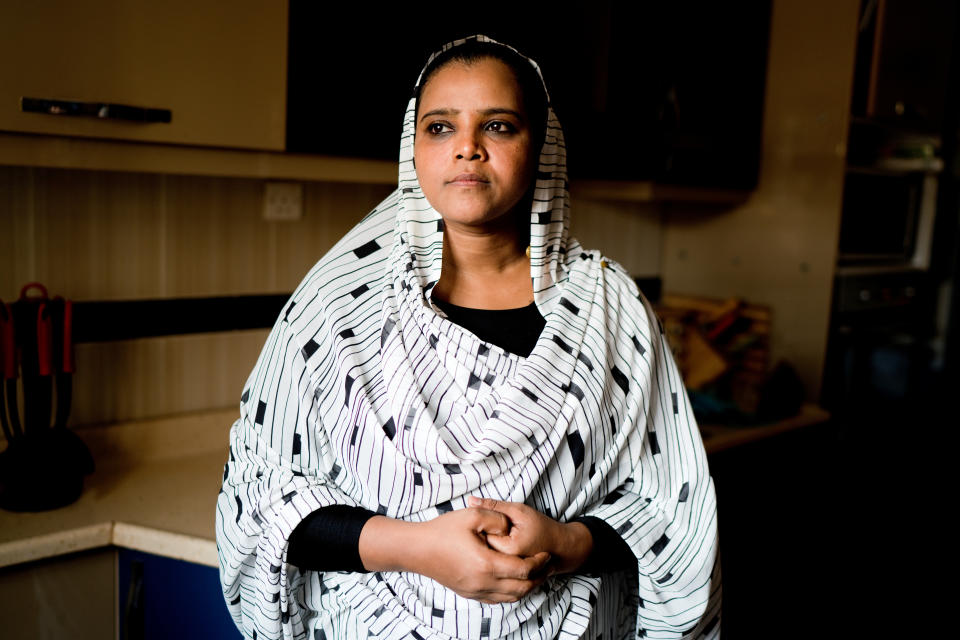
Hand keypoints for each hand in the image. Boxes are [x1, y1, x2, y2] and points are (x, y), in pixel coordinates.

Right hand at [358, 509, 550, 603]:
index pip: (525, 570)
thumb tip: (510, 526)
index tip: (546, 553)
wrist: (417, 550)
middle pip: (523, 588)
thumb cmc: (442, 531)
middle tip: (546, 564)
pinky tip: (513, 579)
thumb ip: (497, 517)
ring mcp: (476, 591)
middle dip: (539, 577)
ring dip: (527, 586)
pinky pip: (498, 600)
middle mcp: (483, 583)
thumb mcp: (472, 515)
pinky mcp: (469, 594)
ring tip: (534, 572)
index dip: (540, 562)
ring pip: (511, 597)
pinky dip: (511, 592)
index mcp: (486, 564)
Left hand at [467, 497, 592, 575]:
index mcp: (507, 548)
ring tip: (500, 537)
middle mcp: (504, 564)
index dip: (483, 523)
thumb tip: (470, 500)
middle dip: (481, 535)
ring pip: (483, 556)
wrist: (559, 549)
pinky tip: (499, 547)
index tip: (492, 519)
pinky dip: (490, 554)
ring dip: (484, 545)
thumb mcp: (518, 510)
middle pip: (479, 547)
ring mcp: (504, 573)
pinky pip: (490, 563)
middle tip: (494, 528)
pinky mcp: (505, 576)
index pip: (480, 533)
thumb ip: (494, 506)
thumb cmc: (541, 528)